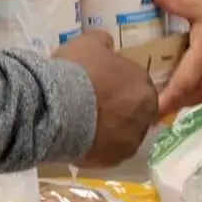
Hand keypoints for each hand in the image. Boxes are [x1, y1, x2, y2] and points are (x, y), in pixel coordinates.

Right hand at [52, 31, 158, 166]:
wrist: (57, 107)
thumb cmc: (76, 71)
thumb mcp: (87, 43)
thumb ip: (103, 41)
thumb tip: (107, 42)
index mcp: (143, 84)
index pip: (138, 85)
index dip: (121, 86)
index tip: (105, 86)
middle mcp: (144, 114)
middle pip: (135, 112)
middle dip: (120, 109)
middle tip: (97, 106)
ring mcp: (131, 140)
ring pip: (124, 134)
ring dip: (112, 129)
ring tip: (87, 125)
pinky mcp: (114, 160)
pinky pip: (109, 152)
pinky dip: (100, 146)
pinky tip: (82, 139)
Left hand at [153, 0, 201, 113]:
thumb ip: (175, 2)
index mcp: (198, 67)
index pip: (170, 96)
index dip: (153, 103)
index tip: (137, 100)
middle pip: (178, 100)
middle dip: (163, 95)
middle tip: (144, 83)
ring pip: (192, 100)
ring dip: (181, 93)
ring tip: (165, 78)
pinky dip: (197, 91)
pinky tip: (192, 76)